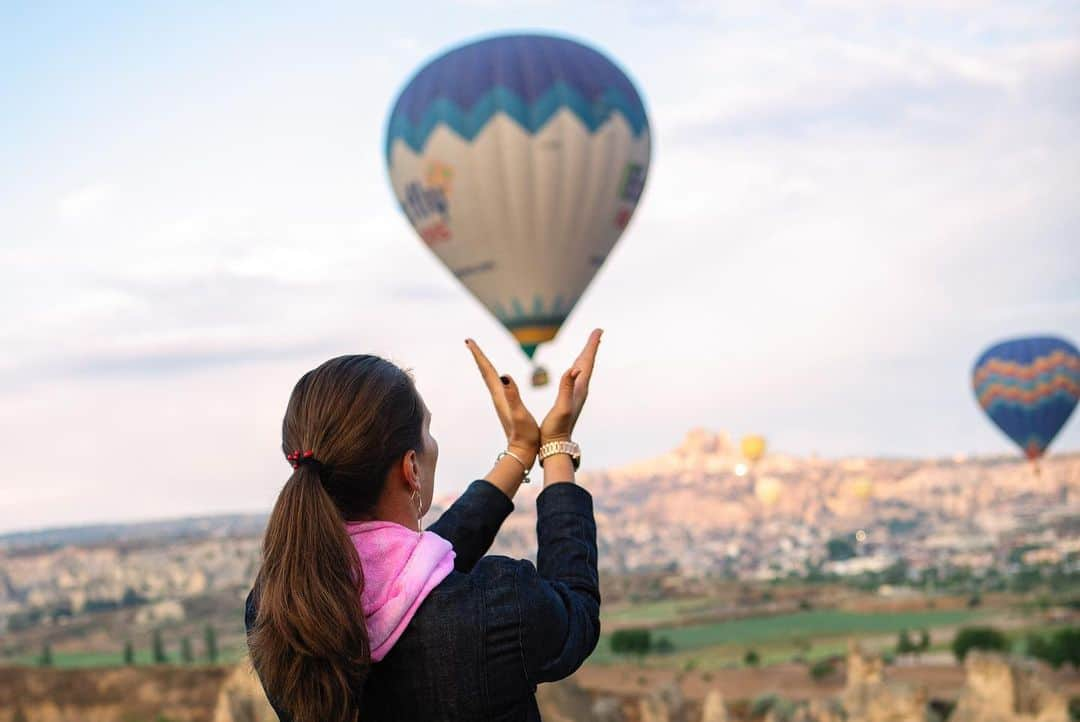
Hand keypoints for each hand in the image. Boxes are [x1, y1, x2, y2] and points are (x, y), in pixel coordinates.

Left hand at [466, 338, 539, 458]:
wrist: (523, 452)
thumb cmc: (524, 435)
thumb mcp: (520, 413)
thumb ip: (512, 395)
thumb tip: (503, 376)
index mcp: (499, 395)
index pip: (487, 370)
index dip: (479, 355)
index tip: (469, 340)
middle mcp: (497, 397)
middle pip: (485, 372)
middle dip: (478, 356)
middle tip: (469, 341)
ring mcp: (501, 402)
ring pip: (489, 379)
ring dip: (484, 365)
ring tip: (479, 355)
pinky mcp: (506, 406)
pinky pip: (497, 386)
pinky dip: (494, 376)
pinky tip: (496, 377)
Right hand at [541, 329, 601, 442]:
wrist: (556, 446)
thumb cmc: (556, 429)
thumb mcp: (561, 408)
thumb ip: (566, 388)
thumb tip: (574, 369)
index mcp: (579, 389)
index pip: (587, 363)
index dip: (592, 346)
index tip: (599, 331)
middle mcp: (580, 391)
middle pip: (587, 364)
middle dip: (591, 347)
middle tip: (598, 332)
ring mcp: (576, 395)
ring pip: (583, 371)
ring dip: (586, 357)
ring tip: (590, 345)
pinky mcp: (570, 400)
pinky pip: (576, 378)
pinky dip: (577, 368)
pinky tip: (575, 369)